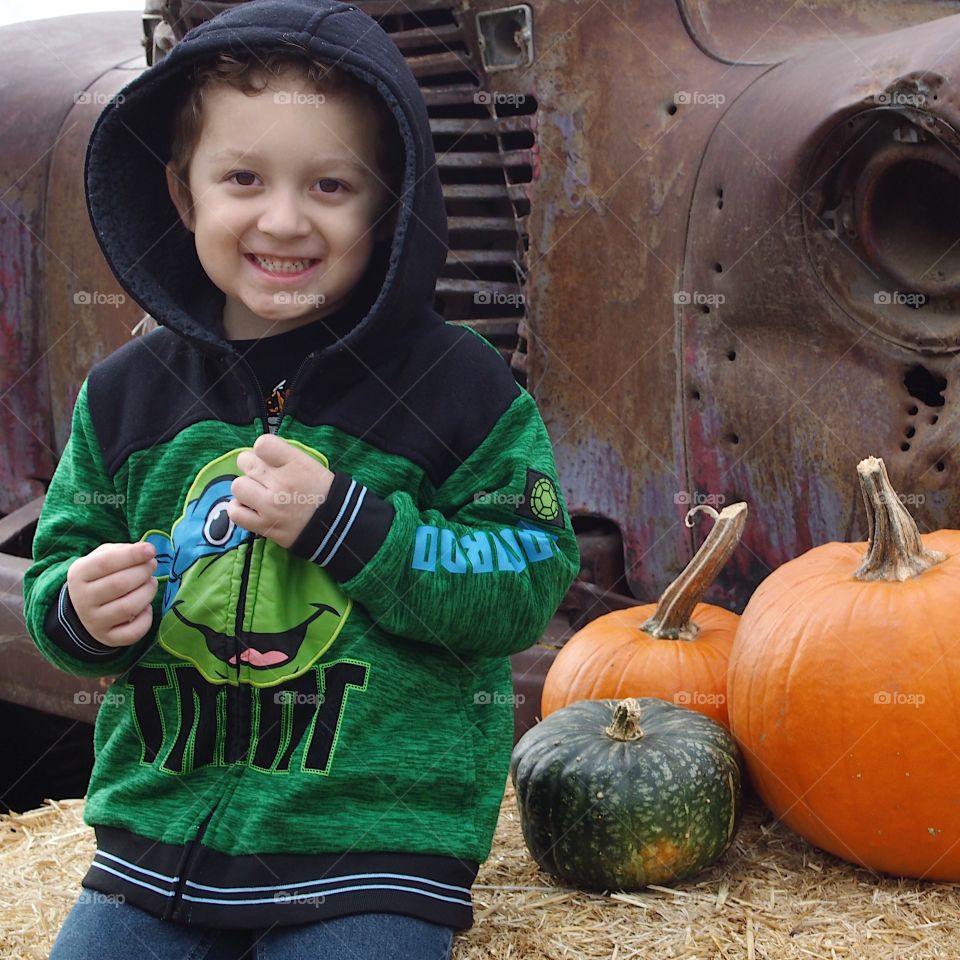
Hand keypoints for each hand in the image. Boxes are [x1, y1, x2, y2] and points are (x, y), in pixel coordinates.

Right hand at [67, 541, 158, 647]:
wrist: (85, 609)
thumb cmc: (102, 576)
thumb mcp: (103, 557)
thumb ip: (123, 551)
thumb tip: (146, 551)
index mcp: (79, 574)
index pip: (106, 562)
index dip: (132, 555)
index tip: (151, 550)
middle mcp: (83, 600)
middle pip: (119, 584)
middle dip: (143, 572)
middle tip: (152, 566)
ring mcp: (94, 622)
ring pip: (128, 608)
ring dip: (147, 592)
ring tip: (151, 583)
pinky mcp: (108, 638)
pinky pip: (133, 632)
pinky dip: (146, 618)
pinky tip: (146, 608)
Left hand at [228, 433, 334, 548]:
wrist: (336, 527)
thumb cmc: (324, 492)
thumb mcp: (311, 466)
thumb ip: (284, 457)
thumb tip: (259, 454)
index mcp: (296, 464)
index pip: (262, 444)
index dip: (263, 450)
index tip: (270, 458)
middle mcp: (280, 483)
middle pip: (245, 461)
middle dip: (253, 466)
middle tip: (264, 476)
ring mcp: (270, 506)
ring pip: (238, 485)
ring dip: (246, 488)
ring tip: (258, 493)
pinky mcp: (264, 526)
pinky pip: (235, 512)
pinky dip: (239, 508)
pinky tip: (250, 507)